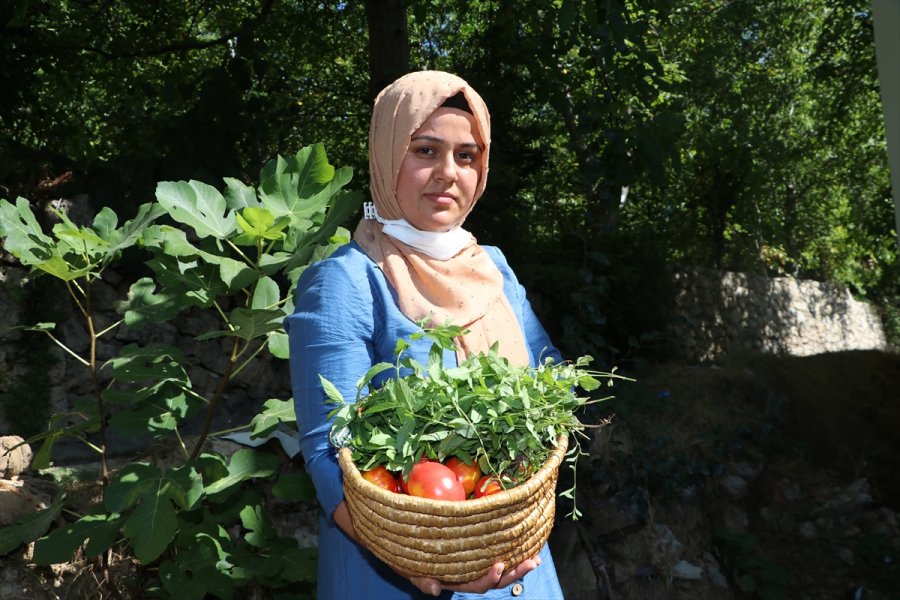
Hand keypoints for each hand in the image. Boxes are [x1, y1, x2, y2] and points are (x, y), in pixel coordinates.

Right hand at [410, 554, 541, 596]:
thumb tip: (435, 590)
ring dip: (520, 566)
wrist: (414, 551)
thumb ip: (424, 582)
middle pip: (498, 581)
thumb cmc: (416, 563)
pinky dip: (515, 554)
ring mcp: (479, 567)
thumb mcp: (415, 574)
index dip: (491, 578)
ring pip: (504, 572)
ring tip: (536, 559)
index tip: (500, 565)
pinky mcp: (483, 555)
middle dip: (516, 573)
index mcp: (461, 582)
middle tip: (531, 562)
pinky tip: (527, 547)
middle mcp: (473, 577)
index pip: (479, 585)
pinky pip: (501, 558)